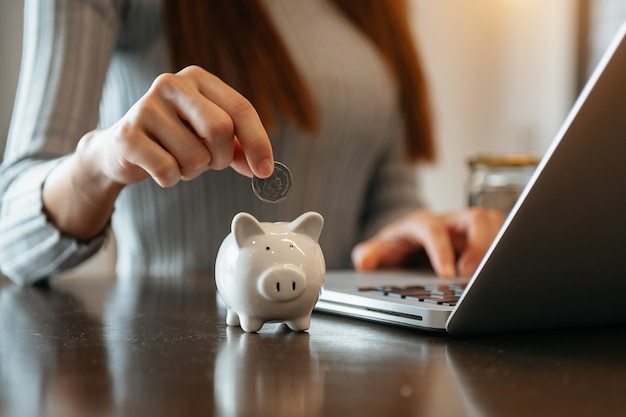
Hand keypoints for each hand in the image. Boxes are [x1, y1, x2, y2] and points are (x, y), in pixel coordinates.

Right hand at [79, 65, 273, 187]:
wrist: (119, 149)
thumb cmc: (172, 139)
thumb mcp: (208, 135)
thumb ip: (238, 146)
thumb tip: (262, 168)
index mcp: (197, 78)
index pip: (240, 108)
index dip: (258, 142)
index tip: (265, 171)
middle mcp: (171, 84)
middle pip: (221, 129)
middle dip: (221, 158)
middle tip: (209, 162)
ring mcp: (146, 107)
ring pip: (196, 156)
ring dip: (193, 171)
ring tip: (178, 161)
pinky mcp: (127, 134)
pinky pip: (168, 170)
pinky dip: (171, 179)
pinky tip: (159, 168)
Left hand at [351, 208, 504, 277]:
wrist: (411, 241)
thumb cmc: (398, 245)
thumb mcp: (381, 250)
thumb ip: (370, 254)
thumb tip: (364, 262)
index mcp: (423, 223)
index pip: (434, 230)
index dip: (441, 251)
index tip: (447, 274)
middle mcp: (450, 221)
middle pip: (475, 217)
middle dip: (480, 245)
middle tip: (474, 274)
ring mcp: (469, 228)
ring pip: (495, 223)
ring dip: (499, 247)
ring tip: (494, 275)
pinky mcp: (485, 238)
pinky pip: (504, 237)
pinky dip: (506, 253)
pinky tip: (503, 273)